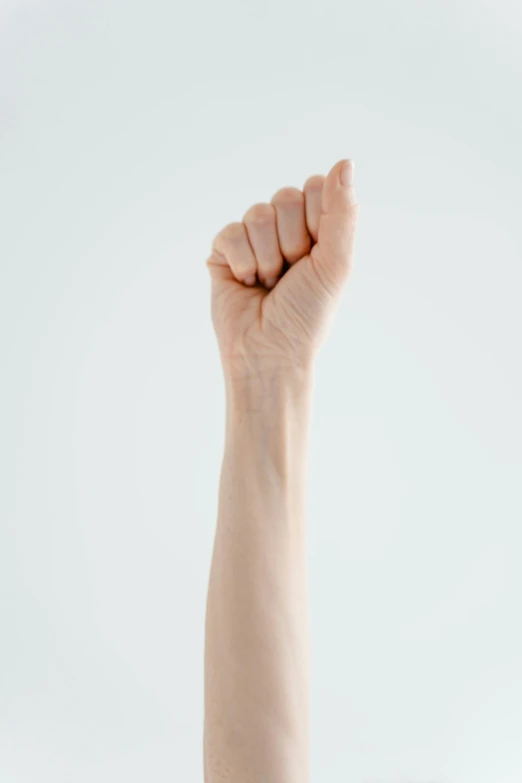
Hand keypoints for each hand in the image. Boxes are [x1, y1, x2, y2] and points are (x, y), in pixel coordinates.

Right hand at [207, 159, 358, 376]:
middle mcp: (285, 228)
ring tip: (269, 284)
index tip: (317, 255)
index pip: (316, 187)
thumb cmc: (306, 315)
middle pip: (286, 196)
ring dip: (268, 257)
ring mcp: (253, 238)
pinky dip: (243, 263)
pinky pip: (231, 232)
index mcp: (316, 229)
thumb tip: (345, 161)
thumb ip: (342, 213)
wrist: (269, 352)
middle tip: (291, 274)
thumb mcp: (335, 264)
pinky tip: (247, 284)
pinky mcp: (224, 250)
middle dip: (292, 242)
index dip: (317, 220)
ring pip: (258, 213)